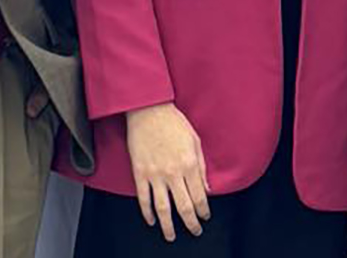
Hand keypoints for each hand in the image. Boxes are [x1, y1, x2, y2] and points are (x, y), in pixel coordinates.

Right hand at [125, 102, 209, 241]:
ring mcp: (155, 174)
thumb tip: (207, 189)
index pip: (199, 196)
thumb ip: (202, 167)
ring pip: (163, 208)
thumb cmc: (174, 122)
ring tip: (171, 236)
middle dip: (191, 223)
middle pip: (183, 206)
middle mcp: (173, 172)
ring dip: (168, 226)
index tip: (204, 217)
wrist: (148, 110)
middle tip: (194, 231)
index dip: (203, 211)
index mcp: (190, 164)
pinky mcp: (140, 172)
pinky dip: (146, 213)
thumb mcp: (195, 141)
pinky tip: (151, 221)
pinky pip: (143, 198)